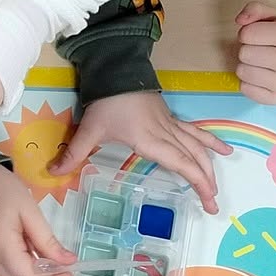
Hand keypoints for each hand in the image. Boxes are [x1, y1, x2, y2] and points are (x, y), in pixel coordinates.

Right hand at [0, 164, 72, 275]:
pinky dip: (19, 264)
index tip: (70, 274)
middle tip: (63, 264)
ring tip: (42, 248)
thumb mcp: (30, 211)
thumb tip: (68, 261)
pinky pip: (3, 268)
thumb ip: (48, 240)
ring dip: (31, 271)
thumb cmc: (1, 189)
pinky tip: (25, 245)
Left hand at [50, 91, 229, 212]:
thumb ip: (74, 152)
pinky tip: (223, 149)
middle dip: (207, 182)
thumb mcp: (90, 129)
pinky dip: (209, 142)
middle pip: (194, 159)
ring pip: (197, 146)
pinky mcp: (170, 118)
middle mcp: (166, 134)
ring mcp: (171, 125)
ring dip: (210, 165)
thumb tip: (52, 172)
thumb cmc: (106, 101)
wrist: (118, 70)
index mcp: (151, 140)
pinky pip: (195, 132)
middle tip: (214, 205)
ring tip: (219, 183)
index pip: (181, 163)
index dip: (197, 182)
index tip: (208, 201)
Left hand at [235, 3, 275, 104]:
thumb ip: (254, 9)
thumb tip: (239, 20)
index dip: (246, 33)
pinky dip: (247, 82)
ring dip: (245, 66)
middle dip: (246, 50)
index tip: (255, 35)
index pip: (248, 33)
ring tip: (258, 63)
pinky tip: (260, 76)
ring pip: (243, 72)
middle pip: (244, 54)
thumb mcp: (273, 17)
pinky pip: (245, 89)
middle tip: (258, 50)